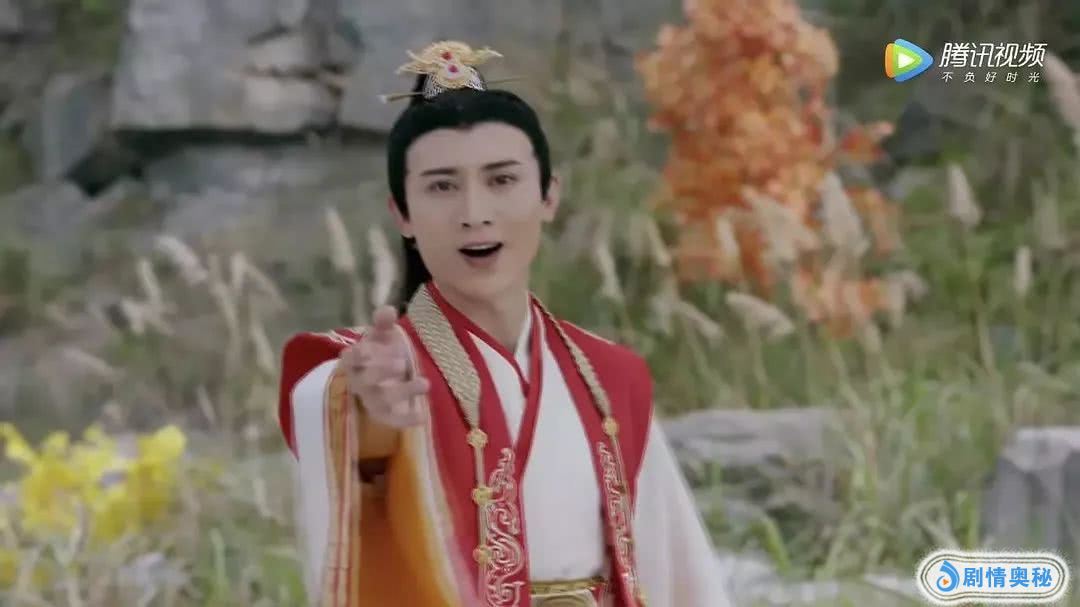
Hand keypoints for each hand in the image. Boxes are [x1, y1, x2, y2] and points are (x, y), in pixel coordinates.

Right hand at [340, 305, 429, 427]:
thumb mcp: (383, 336)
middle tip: (401, 362)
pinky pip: (393, 420)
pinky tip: (422, 416)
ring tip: (424, 383)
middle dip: (381, 371)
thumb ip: (384, 323)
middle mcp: (360, 383)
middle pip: (365, 380)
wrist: (386, 379)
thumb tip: (389, 309)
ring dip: (402, 392)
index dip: (358, 355)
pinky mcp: (385, 416)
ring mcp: (372, 401)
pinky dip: (406, 419)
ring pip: (381, 400)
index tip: (369, 348)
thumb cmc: (381, 353)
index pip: (349, 359)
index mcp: (354, 361)